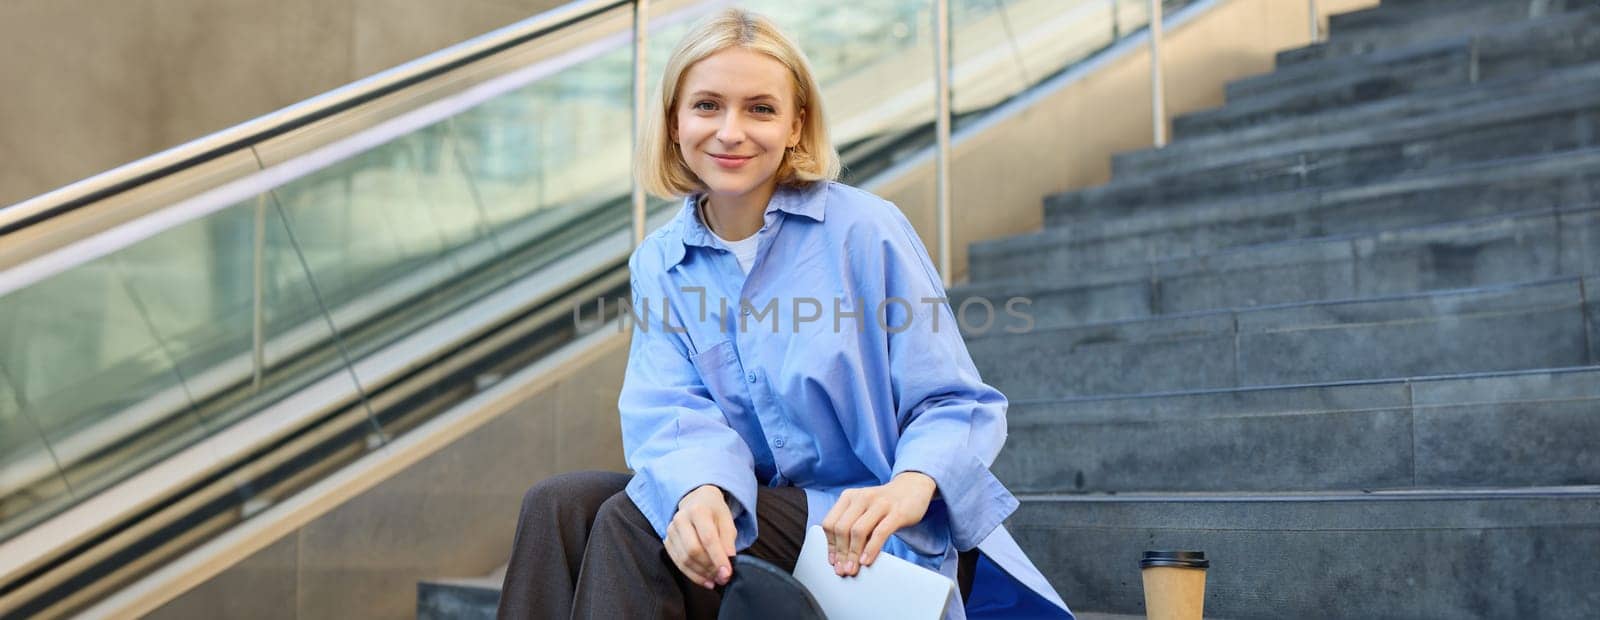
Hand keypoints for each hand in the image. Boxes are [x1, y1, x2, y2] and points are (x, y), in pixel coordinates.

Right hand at [665, 484, 736, 589]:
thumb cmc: (714, 512)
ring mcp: (671, 530)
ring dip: (701, 574)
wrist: (697, 501)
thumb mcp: (727, 521)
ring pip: (684, 559)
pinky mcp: (667, 541)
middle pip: (693, 550)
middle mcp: (681, 519)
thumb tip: (729, 562)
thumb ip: (728, 541)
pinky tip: (705, 579)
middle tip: (723, 577)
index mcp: (698, 510)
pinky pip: (678, 563)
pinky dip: (692, 574)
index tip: (727, 573)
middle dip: (709, 567)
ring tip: (715, 579)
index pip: (708, 538)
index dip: (718, 558)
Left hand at [820, 472, 936, 576]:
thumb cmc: (884, 505)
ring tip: (852, 569)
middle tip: (842, 570)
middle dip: (840, 553)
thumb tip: (839, 557)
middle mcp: (862, 497)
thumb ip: (851, 527)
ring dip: (853, 553)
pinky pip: (880, 532)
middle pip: (842, 528)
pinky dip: (871, 549)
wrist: (913, 488)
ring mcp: (880, 503)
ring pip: (858, 531)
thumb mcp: (863, 510)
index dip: (830, 545)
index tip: (833, 562)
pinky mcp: (897, 512)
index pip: (830, 523)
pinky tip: (866, 561)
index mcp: (849, 497)